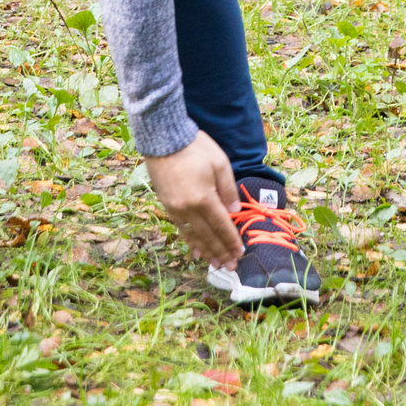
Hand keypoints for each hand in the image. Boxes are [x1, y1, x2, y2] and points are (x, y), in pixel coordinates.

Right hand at [144, 132, 241, 265]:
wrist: (164, 138)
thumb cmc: (196, 147)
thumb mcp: (220, 163)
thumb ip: (229, 190)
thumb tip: (234, 213)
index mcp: (204, 198)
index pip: (221, 226)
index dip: (231, 241)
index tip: (240, 253)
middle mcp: (188, 208)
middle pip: (207, 236)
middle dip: (221, 252)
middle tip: (231, 267)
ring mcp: (175, 208)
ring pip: (193, 236)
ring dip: (206, 251)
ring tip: (216, 264)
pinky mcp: (167, 205)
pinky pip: (181, 229)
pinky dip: (190, 241)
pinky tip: (196, 250)